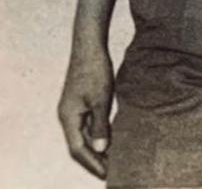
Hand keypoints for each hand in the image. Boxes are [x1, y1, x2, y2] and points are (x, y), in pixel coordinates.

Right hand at [57, 43, 113, 178]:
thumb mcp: (101, 98)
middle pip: (79, 145)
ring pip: (83, 136)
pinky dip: (98, 135)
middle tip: (112, 173)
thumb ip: (100, 124)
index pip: (78, 150)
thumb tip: (101, 148)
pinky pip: (88, 126)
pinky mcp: (81, 103)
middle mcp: (67, 117)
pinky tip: (110, 139)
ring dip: (97, 149)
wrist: (89, 46)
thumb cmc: (95, 70)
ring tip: (113, 161)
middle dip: (95, 160)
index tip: (107, 175)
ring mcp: (73, 110)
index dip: (92, 163)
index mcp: (68, 118)